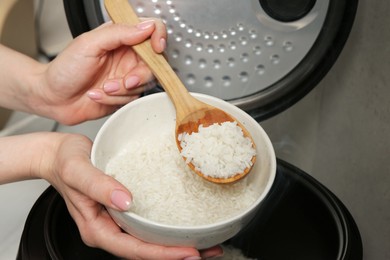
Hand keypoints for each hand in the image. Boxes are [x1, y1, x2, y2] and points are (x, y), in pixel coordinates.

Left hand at [38, 20, 165, 124]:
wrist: (53, 98)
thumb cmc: (64, 69)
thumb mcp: (89, 44)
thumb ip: (118, 33)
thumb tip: (146, 28)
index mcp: (120, 38)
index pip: (151, 30)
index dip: (158, 38)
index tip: (157, 48)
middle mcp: (127, 56)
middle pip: (154, 63)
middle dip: (138, 76)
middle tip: (124, 82)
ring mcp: (127, 76)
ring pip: (144, 84)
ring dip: (121, 90)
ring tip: (102, 88)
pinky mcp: (125, 95)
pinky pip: (133, 99)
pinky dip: (115, 99)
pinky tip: (98, 95)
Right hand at [44, 133, 222, 258]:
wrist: (58, 154)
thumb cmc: (64, 161)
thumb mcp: (77, 169)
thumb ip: (99, 185)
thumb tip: (126, 201)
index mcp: (96, 227)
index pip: (133, 249)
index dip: (162, 254)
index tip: (188, 252)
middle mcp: (109, 228)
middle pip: (145, 251)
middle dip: (176, 254)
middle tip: (207, 251)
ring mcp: (116, 221)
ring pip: (148, 241)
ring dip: (175, 243)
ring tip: (204, 243)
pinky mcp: (123, 210)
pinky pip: (147, 225)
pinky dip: (167, 228)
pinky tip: (183, 224)